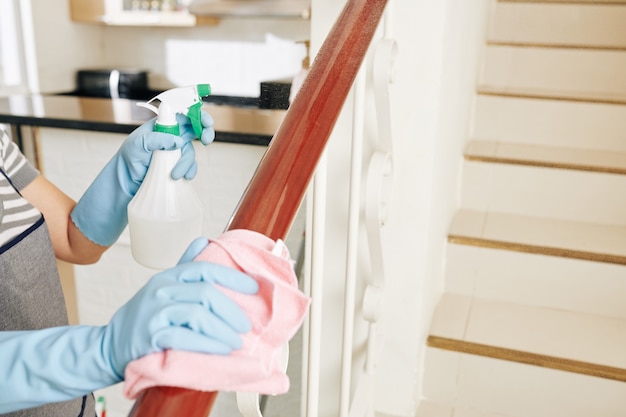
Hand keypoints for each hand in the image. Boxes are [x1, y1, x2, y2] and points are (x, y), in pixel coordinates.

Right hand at [0, 238, 257, 411]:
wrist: (110, 344)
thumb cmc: (144, 317)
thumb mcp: (164, 287)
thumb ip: (184, 265)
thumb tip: (205, 240)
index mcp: (169, 277)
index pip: (205, 268)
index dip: (232, 277)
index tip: (253, 286)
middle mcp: (162, 290)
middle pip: (205, 293)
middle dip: (231, 309)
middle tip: (247, 324)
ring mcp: (155, 312)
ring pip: (198, 314)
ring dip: (223, 329)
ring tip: (237, 341)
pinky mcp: (151, 335)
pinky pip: (185, 337)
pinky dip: (208, 343)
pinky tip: (221, 349)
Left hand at [71, 111, 214, 245]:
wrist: (127, 180)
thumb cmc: (129, 157)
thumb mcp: (138, 143)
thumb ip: (157, 139)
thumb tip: (177, 141)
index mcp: (164, 125)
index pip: (184, 114)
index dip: (198, 115)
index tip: (206, 123)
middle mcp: (172, 135)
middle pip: (196, 129)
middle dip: (206, 132)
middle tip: (206, 140)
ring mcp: (176, 151)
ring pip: (192, 152)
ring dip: (186, 163)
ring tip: (173, 174)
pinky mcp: (178, 165)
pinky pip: (191, 167)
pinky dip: (189, 172)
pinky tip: (182, 178)